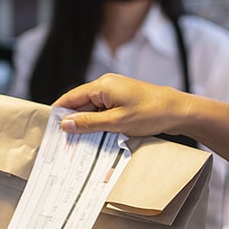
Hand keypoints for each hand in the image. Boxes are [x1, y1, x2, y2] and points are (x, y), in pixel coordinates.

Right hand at [53, 74, 196, 137]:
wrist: (178, 110)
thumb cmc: (151, 113)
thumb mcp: (117, 122)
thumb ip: (89, 123)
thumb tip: (66, 124)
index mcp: (102, 85)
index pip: (71, 97)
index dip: (59, 113)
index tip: (49, 129)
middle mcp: (107, 85)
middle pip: (81, 104)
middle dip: (73, 122)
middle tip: (63, 142)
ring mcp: (116, 91)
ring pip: (92, 109)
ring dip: (87, 124)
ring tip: (79, 143)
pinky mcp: (123, 99)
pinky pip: (104, 111)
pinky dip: (99, 123)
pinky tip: (97, 137)